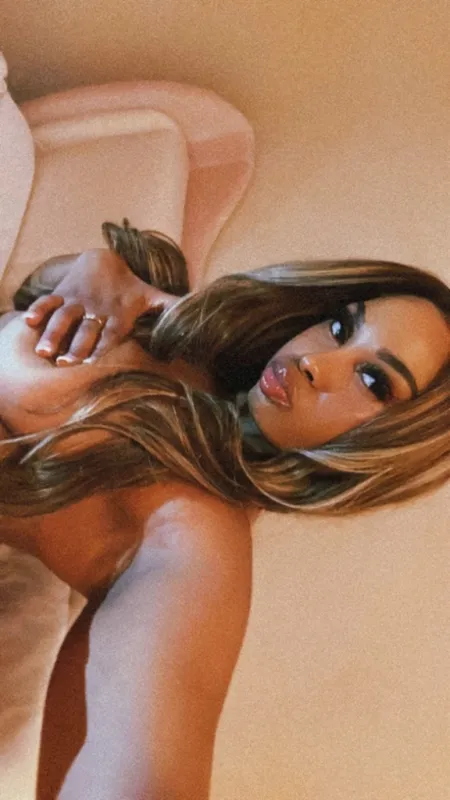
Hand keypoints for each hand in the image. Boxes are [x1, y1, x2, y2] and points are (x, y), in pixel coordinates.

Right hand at [24, 249, 179, 365]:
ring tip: (43, 351)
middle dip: (75, 345)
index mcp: (119, 314)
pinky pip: (48, 301)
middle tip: (65, 363)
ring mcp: (78, 300)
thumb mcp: (152, 297)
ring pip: (64, 317)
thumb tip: (198, 309)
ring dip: (53, 334)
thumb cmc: (131, 289)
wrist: (105, 259)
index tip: (92, 362)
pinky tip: (27, 322)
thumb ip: (171, 308)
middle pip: (85, 329)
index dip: (102, 346)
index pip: (111, 333)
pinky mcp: (62, 293)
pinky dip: (38, 310)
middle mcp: (97, 309)